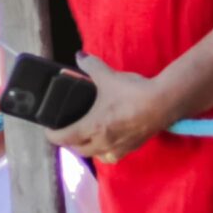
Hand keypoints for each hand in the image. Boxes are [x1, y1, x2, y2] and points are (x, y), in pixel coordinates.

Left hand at [54, 54, 168, 163]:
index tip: (48, 131)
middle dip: (70, 143)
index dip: (52, 135)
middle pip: (79, 150)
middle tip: (67, 131)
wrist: (163, 103)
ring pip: (97, 156)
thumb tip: (79, 56)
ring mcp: (119, 147)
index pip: (64, 138)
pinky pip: (114, 156)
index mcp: (92, 127)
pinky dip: (107, 151)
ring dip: (89, 149)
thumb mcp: (108, 76)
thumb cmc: (132, 92)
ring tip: (87, 138)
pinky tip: (110, 142)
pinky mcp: (133, 147)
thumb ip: (91, 66)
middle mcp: (103, 142)